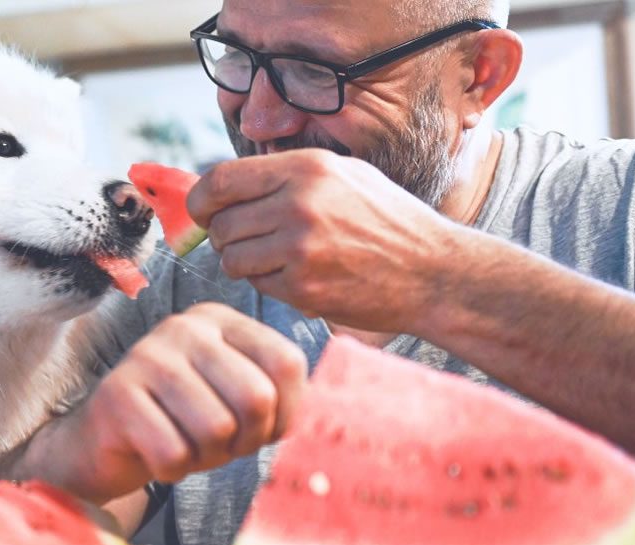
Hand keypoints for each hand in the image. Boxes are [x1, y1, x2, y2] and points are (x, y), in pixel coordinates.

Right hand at [64, 303, 306, 499]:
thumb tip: (318, 415)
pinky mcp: (116, 395)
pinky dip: (172, 469)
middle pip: (256, 397)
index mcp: (220, 320)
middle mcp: (185, 327)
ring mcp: (147, 356)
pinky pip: (174, 453)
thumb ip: (274, 393)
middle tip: (220, 445)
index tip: (264, 429)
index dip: (287, 412)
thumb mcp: (232, 398)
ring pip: (216, 429)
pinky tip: (155, 452)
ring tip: (185, 444)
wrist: (101, 444)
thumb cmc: (180, 422)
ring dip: (206, 456)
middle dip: (246, 440)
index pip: (286, 362)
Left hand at [188, 149, 455, 332]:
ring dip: (245, 263)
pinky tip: (300, 277)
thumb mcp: (343, 175)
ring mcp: (300, 247)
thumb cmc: (387, 221)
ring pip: (232, 258)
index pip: (220, 180)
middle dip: (226, 236)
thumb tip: (224, 187)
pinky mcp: (303, 287)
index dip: (201, 200)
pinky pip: (257, 285)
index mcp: (306, 168)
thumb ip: (285, 176)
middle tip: (251, 242)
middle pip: (221, 224)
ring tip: (278, 260)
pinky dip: (270, 284)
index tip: (203, 213)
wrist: (433, 271)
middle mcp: (299, 203)